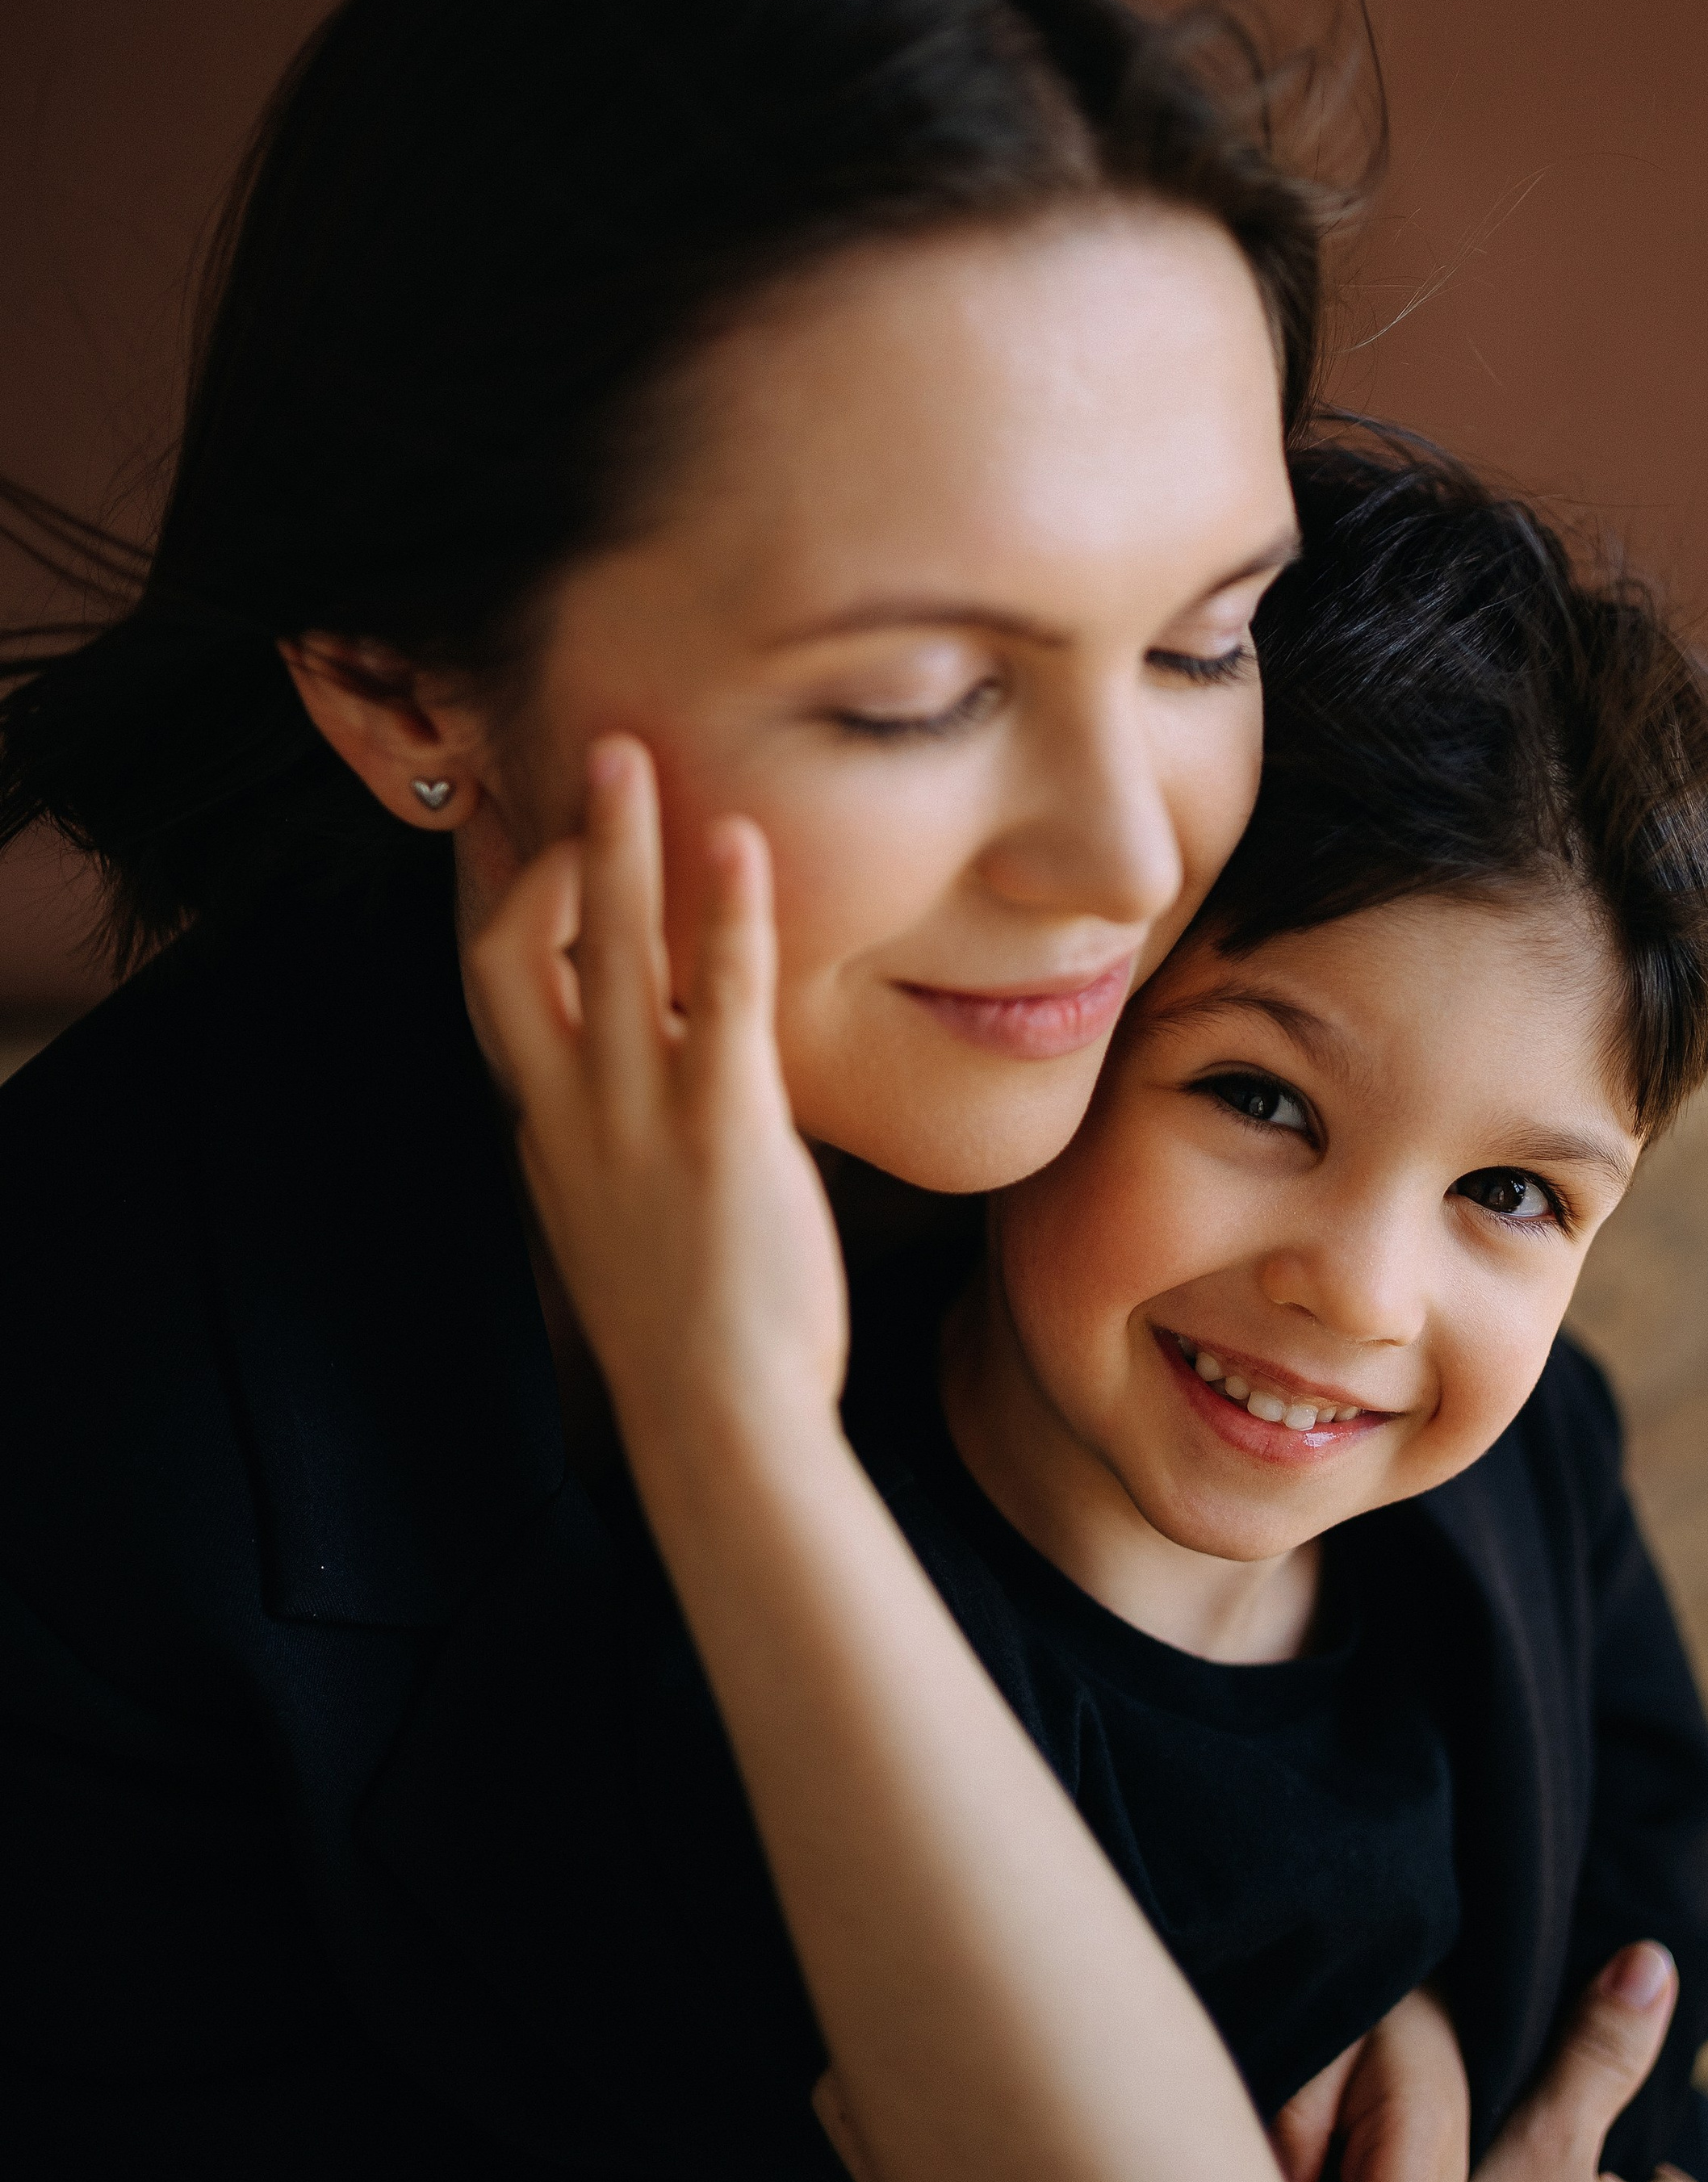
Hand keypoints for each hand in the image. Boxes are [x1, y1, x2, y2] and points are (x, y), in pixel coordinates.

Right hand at [468, 736, 847, 1490]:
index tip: (494, 813)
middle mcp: (572, 1113)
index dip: (489, 892)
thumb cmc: (693, 1332)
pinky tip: (744, 849)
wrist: (718, 1426)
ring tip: (635, 756)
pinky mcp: (721, 1134)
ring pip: (604, 953)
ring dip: (619, 846)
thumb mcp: (628, 1217)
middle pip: (515, 952)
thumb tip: (657, 1074)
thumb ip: (627, 1136)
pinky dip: (726, 917)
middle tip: (582, 755)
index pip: (494, 987)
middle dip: (542, 846)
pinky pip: (714, 1003)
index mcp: (549, 1130)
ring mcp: (638, 1120)